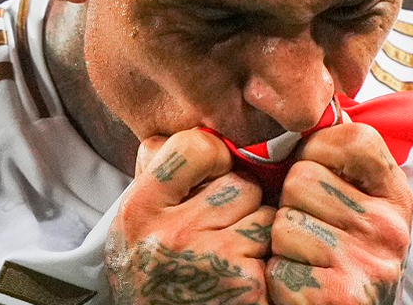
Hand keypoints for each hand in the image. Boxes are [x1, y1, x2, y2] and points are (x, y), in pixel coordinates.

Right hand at [105, 129, 276, 304]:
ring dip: (257, 229)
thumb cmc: (152, 271)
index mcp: (141, 208)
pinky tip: (242, 273)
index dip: (213, 155)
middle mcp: (173, 234)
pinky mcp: (246, 285)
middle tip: (219, 226)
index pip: (196, 146)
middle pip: (241, 182)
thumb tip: (199, 126)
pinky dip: (267, 259)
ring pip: (265, 213)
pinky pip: (276, 248)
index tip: (210, 174)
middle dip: (239, 200)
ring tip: (231, 251)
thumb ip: (160, 170)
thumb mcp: (137, 219)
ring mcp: (212, 261)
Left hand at [267, 123, 412, 304]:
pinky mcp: (339, 296)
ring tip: (306, 259)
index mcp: (396, 196)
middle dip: (291, 204)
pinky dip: (279, 278)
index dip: (317, 152)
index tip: (319, 179)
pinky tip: (302, 283)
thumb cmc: (340, 255)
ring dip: (281, 243)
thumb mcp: (357, 204)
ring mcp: (368, 263)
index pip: (350, 137)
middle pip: (303, 179)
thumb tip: (310, 105)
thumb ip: (339, 161)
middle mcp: (390, 227)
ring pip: (284, 222)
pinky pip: (278, 265)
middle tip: (310, 231)